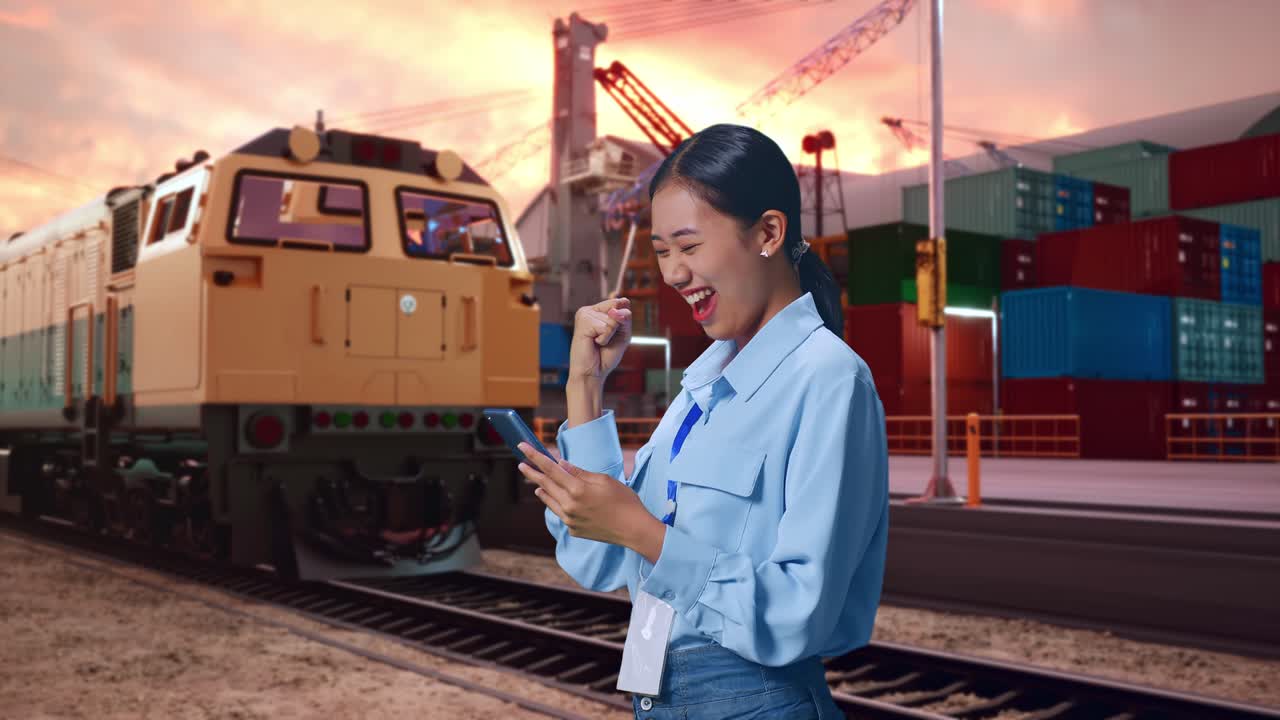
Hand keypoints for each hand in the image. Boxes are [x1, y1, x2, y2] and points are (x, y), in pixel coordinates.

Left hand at [517, 442, 650, 547]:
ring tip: (535, 482)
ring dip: (541, 489)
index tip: (523, 447)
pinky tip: (553, 498)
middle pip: (545, 484)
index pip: (550, 468)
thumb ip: (579, 473)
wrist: (633, 530)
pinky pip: (559, 513)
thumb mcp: (604, 480)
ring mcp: (570, 520)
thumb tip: (561, 464)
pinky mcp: (573, 530)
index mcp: (577, 489)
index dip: (535, 456)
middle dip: (532, 472)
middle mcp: (569, 505)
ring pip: (549, 500)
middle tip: (521, 463)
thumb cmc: (624, 500)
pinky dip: (554, 503)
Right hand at [568, 297, 631, 381]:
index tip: (612, 334)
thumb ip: (624, 318)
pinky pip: (606, 327)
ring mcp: (585, 314)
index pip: (623, 303)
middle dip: (617, 329)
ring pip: (613, 319)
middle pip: (619, 309)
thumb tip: (615, 311)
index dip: (623, 321)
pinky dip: (604, 339)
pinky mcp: (583, 322)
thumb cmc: (605, 355)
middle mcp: (590, 309)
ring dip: (610, 335)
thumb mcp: (623, 334)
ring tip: (597, 342)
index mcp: (599, 309)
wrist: (592, 372)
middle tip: (604, 340)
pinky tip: (593, 342)